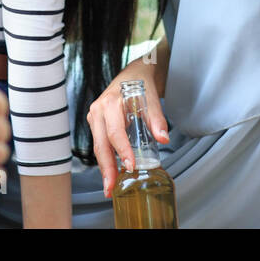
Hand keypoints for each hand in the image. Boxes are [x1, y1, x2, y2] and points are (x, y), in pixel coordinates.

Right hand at [86, 58, 167, 198]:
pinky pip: (99, 143)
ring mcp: (95, 116)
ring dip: (104, 167)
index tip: (130, 166)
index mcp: (110, 102)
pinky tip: (111, 173)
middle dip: (107, 168)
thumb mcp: (152, 97)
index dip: (122, 150)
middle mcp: (98, 110)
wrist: (134, 73)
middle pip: (101, 144)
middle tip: (111, 187)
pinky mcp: (96, 122)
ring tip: (110, 187)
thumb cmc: (141, 83)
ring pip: (98, 146)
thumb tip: (163, 138)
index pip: (115, 131)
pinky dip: (105, 159)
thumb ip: (157, 118)